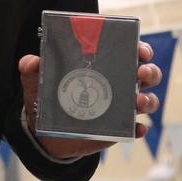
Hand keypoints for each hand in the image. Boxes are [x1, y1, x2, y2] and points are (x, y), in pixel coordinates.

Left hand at [19, 40, 160, 158]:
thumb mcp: (36, 81)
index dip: (140, 49)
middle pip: (146, 74)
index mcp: (104, 66)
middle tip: (140, 72)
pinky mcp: (118, 129)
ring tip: (137, 101)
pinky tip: (136, 127)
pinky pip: (135, 129)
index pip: (129, 52)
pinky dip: (138, 128)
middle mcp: (118, 84)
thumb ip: (31, 69)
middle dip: (150, 71)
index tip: (139, 49)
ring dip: (148, 100)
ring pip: (147, 100)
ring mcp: (121, 107)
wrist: (45, 131)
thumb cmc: (47, 97)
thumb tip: (31, 61)